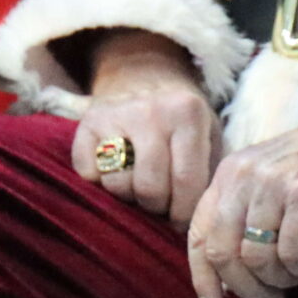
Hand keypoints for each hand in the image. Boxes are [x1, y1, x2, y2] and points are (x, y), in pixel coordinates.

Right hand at [71, 32, 221, 228]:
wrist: (144, 74)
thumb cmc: (182, 118)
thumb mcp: (208, 134)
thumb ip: (210, 172)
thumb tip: (200, 219)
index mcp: (187, 113)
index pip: (186, 182)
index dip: (183, 213)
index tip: (181, 223)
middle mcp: (150, 111)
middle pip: (149, 188)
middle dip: (157, 207)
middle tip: (160, 202)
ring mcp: (115, 115)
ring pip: (117, 185)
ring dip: (129, 195)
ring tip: (140, 184)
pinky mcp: (87, 123)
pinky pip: (89, 175)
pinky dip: (100, 183)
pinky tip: (116, 171)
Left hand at [185, 81, 297, 297]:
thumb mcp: (268, 179)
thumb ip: (243, 215)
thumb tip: (229, 277)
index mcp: (229, 174)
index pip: (198, 236)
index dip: (203, 280)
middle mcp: (244, 177)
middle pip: (222, 254)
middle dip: (247, 287)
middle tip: (273, 294)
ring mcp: (274, 184)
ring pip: (257, 259)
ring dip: (281, 279)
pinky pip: (291, 254)